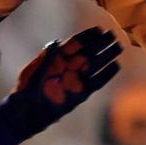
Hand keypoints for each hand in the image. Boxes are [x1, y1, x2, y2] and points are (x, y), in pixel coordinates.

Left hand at [5, 27, 121, 136]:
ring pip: (95, 65)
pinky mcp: (81, 93)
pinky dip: (107, 74)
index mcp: (56, 59)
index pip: (74, 44)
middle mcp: (68, 68)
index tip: (99, 30)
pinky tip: (116, 65)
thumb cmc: (26, 92)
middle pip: (88, 52)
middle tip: (113, 35)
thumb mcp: (33, 73)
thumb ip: (46, 58)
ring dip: (107, 56)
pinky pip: (97, 82)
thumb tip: (57, 42)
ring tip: (119, 46)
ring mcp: (75, 80)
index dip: (86, 37)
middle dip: (100, 43)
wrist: (26, 114)